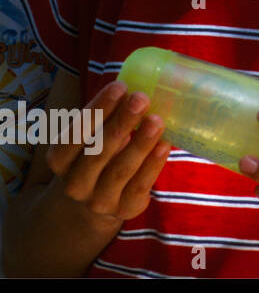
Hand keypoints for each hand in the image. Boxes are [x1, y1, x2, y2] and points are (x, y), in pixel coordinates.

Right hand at [46, 81, 170, 223]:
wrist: (95, 202)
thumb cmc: (98, 156)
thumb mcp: (90, 138)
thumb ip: (105, 117)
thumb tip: (138, 82)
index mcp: (59, 160)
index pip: (74, 134)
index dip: (98, 109)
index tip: (121, 86)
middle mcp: (74, 183)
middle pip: (97, 151)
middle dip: (121, 122)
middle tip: (141, 98)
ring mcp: (98, 200)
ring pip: (120, 170)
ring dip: (140, 143)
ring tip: (157, 119)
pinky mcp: (125, 209)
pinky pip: (139, 186)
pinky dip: (153, 165)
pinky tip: (165, 145)